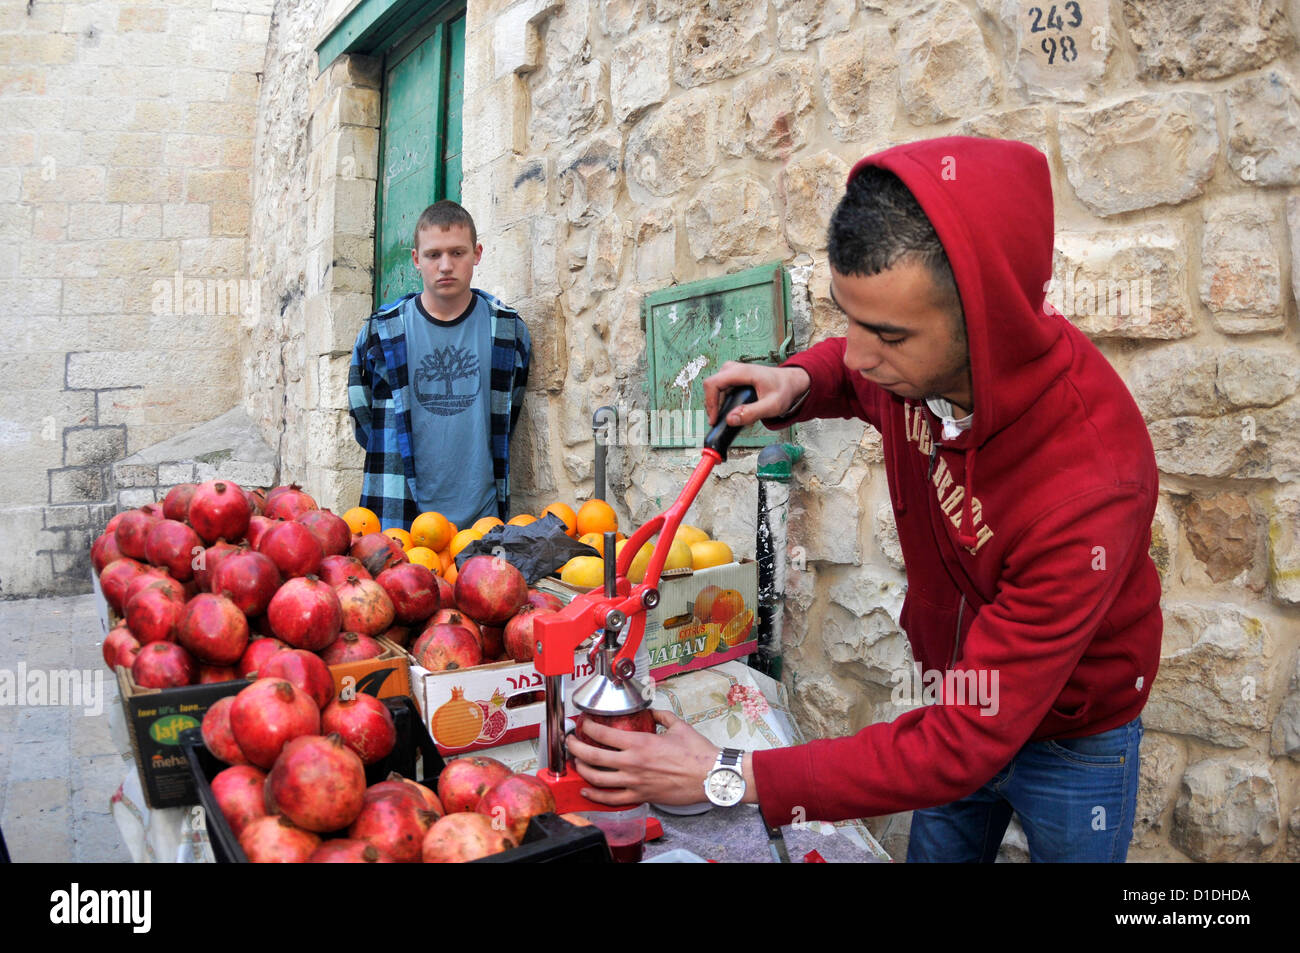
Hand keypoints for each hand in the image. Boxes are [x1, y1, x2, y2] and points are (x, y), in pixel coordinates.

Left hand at [567, 709, 718, 806]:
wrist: (710, 776)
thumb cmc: (697, 753)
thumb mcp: (677, 725)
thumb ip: (660, 716)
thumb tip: (651, 711)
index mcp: (640, 742)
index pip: (603, 734)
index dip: (587, 727)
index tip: (582, 723)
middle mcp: (633, 763)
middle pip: (592, 756)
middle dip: (575, 747)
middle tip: (570, 741)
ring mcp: (635, 782)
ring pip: (597, 779)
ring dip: (581, 769)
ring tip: (576, 762)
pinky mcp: (640, 796)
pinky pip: (611, 799)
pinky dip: (595, 794)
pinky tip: (587, 789)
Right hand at [703, 361, 810, 426]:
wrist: (789, 382)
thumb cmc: (783, 390)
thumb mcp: (771, 406)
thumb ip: (751, 413)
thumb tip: (730, 419)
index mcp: (742, 372)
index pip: (713, 384)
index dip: (710, 403)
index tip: (714, 419)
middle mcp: (734, 368)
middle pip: (711, 386)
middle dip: (713, 406)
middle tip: (721, 422)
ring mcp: (732, 371)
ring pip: (714, 389)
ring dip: (718, 405)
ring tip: (733, 416)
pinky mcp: (732, 377)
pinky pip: (719, 390)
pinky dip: (722, 402)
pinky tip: (734, 411)